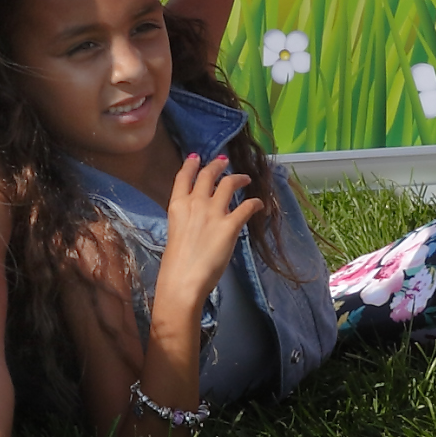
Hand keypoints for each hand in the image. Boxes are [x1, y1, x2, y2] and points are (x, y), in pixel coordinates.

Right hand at [147, 151, 262, 333]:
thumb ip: (186, 220)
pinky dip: (255, 202)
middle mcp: (196, 203)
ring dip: (238, 178)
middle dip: (217, 165)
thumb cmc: (176, 263)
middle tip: (223, 161)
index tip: (196, 157)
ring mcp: (214, 212)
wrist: (183, 280)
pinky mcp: (231, 225)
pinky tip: (259, 204)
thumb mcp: (176, 233)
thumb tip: (199, 218)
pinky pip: (247, 206)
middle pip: (207, 175)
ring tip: (245, 179)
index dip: (190, 164)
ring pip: (228, 183)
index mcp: (177, 206)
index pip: (183, 178)